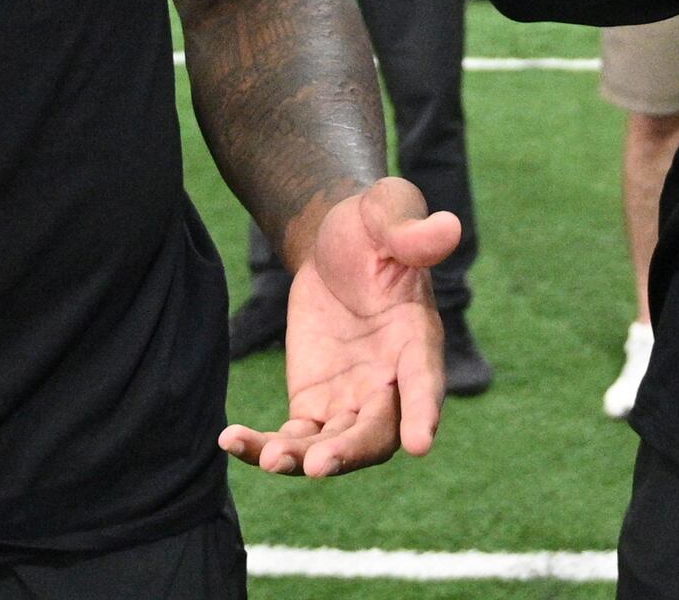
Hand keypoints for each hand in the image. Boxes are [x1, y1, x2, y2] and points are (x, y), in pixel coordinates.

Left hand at [220, 177, 461, 478]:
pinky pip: (294, 436)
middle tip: (316, 464)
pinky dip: (265, 446)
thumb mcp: (386, 213)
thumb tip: (447, 228)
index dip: (424, 411)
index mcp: (416, 339)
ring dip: (305, 458)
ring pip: (335, 444)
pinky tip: (230, 440)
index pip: (424, 381)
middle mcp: (391, 381)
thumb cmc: (369, 225)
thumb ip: (409, 229)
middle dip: (351, 450)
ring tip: (268, 460)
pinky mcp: (315, 404)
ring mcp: (352, 399)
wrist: (332, 245)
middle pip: (378, 430)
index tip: (420, 444)